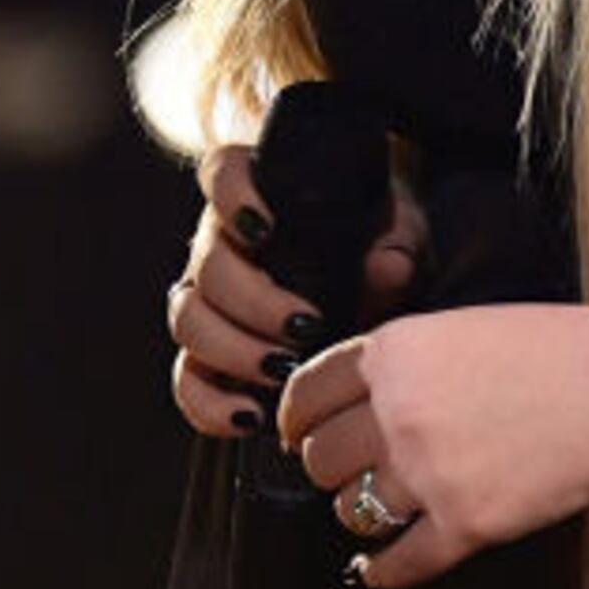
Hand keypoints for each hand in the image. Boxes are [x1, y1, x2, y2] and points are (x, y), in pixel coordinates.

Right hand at [165, 142, 428, 438]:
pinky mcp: (209, 358)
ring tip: (284, 370)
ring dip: (232, 350)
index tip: (262, 225)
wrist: (373, 289)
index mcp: (256, 198)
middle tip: (305, 326)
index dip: (230, 195)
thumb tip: (389, 265)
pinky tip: (251, 415)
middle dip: (251, 302)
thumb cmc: (379, 245)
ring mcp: (208, 302)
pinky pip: (188, 383)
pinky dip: (209, 405)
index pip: (222, 172)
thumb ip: (398, 244)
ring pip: (189, 321)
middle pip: (206, 267)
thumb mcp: (400, 236)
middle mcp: (220, 245)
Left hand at [269, 303, 588, 586]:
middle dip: (328, 465)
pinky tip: (375, 570)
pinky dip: (383, 572)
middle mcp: (397, 413)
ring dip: (359, 512)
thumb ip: (401, 361)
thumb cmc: (555, 350)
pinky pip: (400, 562)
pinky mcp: (465, 524)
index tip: (294, 431)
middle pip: (320, 457)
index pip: (306, 393)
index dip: (295, 417)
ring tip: (377, 507)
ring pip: (351, 509)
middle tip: (345, 470)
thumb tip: (355, 396)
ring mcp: (429, 473)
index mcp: (391, 353)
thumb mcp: (457, 327)